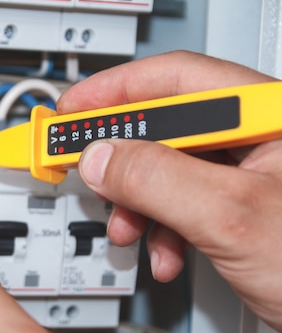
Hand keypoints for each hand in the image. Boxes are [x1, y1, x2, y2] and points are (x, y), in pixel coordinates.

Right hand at [58, 50, 281, 331]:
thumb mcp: (231, 216)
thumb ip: (157, 178)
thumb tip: (100, 157)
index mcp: (266, 114)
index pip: (174, 79)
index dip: (114, 92)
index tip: (71, 112)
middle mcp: (257, 138)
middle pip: (164, 127)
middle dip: (120, 160)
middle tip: (84, 171)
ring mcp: (247, 175)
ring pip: (166, 171)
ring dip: (136, 203)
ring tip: (127, 229)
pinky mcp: (238, 208)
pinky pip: (181, 204)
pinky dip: (161, 229)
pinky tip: (163, 253)